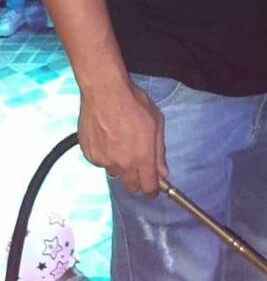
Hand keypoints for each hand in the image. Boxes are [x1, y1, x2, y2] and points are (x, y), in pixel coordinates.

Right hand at [78, 81, 167, 196]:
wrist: (105, 91)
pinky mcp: (89, 155)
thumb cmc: (134, 103)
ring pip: (115, 173)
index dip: (153, 190)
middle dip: (137, 179)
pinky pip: (100, 162)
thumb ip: (160, 151)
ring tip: (121, 141)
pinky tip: (107, 136)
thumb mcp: (156, 122)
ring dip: (120, 165)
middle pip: (131, 186)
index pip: (148, 187)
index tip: (154, 188)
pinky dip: (105, 154)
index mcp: (142, 157)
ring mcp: (103, 161)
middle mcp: (122, 164)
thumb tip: (163, 172)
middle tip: (138, 161)